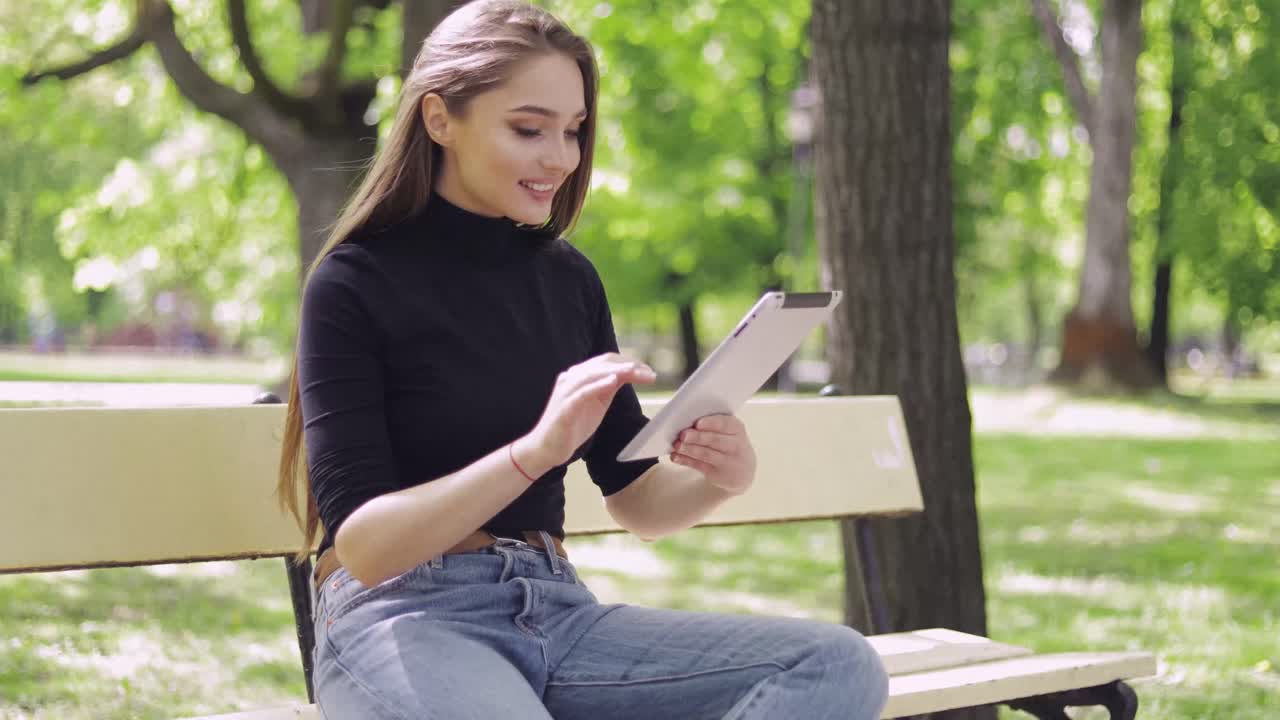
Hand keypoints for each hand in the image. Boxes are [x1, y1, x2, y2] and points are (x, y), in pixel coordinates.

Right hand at [518, 353, 656, 473]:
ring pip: (594, 374)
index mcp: (579, 376)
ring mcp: (566, 391)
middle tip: (650, 373)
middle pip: (603, 363)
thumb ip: (608, 388)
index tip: (648, 371)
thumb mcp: (596, 403)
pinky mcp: (564, 407)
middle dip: (629, 365)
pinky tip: (613, 381)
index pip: (607, 361)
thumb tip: (628, 375)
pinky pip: (582, 392)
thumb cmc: (572, 426)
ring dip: (618, 371)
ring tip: (636, 372)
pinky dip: (598, 385)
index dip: (629, 363)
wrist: (546, 448)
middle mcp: (571, 378)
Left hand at [669, 414, 755, 495]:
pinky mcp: (718, 474)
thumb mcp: (728, 432)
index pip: (725, 424)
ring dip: (689, 450)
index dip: (711, 423)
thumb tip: (685, 424)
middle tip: (683, 435)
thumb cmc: (728, 443)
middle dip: (698, 437)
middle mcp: (735, 445)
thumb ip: (711, 426)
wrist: (742, 470)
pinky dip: (685, 461)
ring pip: (706, 454)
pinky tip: (675, 457)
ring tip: (677, 446)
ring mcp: (728, 461)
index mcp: (736, 428)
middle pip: (715, 440)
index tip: (697, 423)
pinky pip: (699, 466)